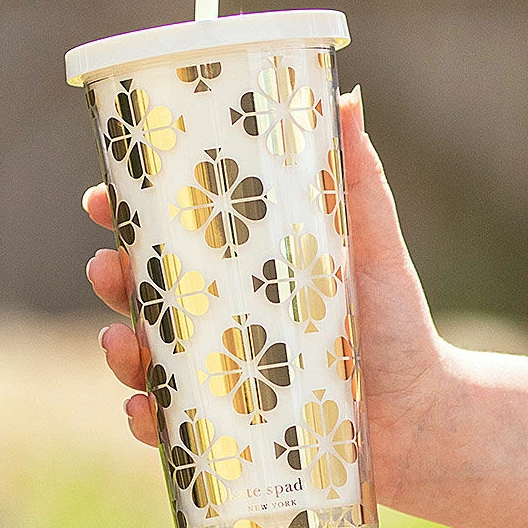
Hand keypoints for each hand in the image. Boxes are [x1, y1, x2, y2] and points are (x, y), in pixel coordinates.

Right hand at [83, 85, 447, 502]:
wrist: (425, 414)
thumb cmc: (399, 324)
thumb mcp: (374, 245)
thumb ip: (360, 178)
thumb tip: (347, 97)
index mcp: (245, 272)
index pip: (172, 239)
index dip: (127, 217)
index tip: (102, 196)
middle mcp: (225, 323)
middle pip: (146, 296)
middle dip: (112, 280)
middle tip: (106, 268)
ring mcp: (223, 378)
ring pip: (147, 361)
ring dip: (119, 350)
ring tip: (122, 342)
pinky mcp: (231, 430)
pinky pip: (172, 428)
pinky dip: (149, 421)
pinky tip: (145, 411)